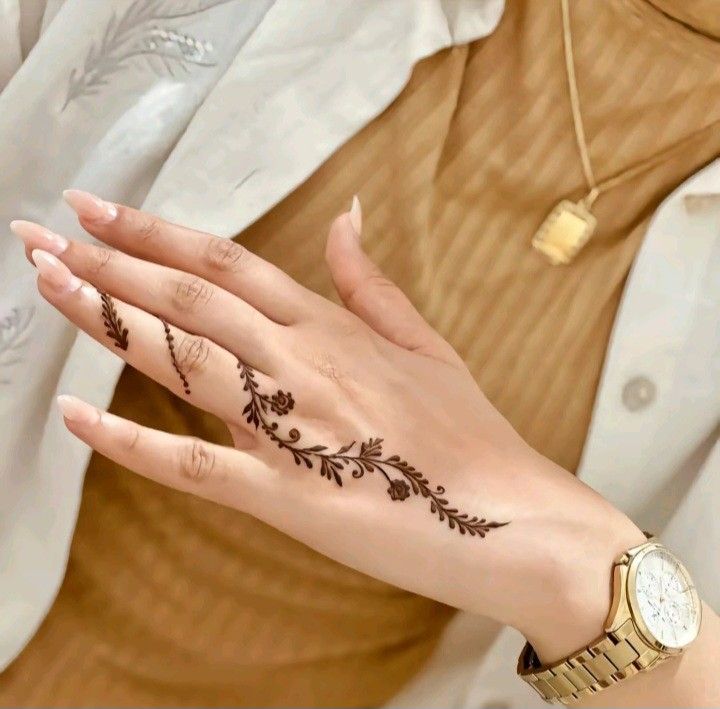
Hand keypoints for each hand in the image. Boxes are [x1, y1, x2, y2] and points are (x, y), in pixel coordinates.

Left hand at [13, 192, 644, 660]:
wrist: (509, 516)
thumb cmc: (471, 435)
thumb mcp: (426, 345)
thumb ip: (373, 285)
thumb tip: (345, 219)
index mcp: (333, 330)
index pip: (228, 264)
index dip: (157, 233)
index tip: (99, 210)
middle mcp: (303, 366)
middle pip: (191, 300)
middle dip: (110, 263)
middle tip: (42, 235)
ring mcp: (291, 430)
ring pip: (185, 361)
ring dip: (109, 322)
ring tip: (48, 286)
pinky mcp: (287, 498)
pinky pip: (197, 466)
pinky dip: (132, 445)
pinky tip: (77, 420)